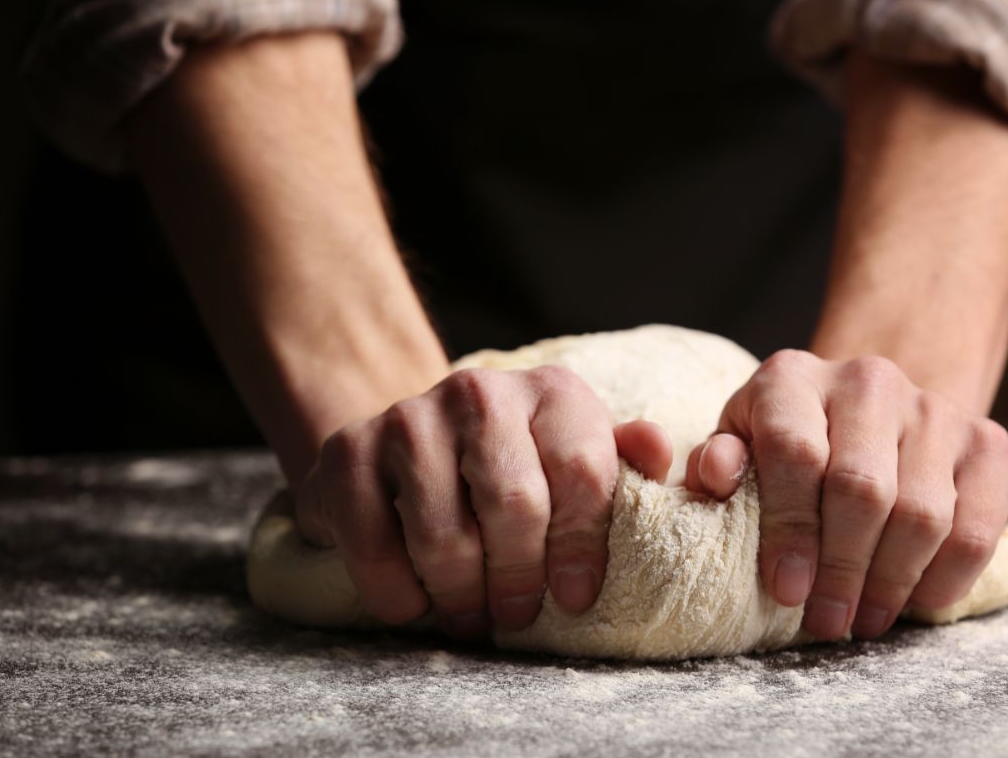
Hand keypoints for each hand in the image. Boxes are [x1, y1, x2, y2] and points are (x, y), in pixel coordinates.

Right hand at [292, 366, 672, 639]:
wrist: (403, 447)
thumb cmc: (510, 466)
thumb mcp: (572, 456)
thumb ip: (618, 460)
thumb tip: (660, 452)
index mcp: (551, 392)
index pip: (583, 474)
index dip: (583, 546)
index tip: (577, 598)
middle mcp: (480, 391)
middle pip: (515, 506)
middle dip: (518, 578)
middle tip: (517, 616)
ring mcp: (408, 418)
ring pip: (445, 535)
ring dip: (460, 594)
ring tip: (470, 617)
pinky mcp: (347, 453)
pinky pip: (375, 546)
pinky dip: (397, 593)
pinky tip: (413, 604)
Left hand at [685, 351, 1007, 640]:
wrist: (864, 409)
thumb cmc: (786, 440)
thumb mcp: (738, 444)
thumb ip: (718, 462)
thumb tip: (716, 474)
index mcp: (792, 378)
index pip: (795, 451)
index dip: (790, 529)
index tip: (786, 590)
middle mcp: (867, 380)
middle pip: (862, 488)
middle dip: (841, 569)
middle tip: (827, 620)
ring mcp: (933, 408)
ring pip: (923, 512)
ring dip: (891, 582)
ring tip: (864, 619)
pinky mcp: (986, 440)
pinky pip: (979, 524)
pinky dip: (949, 576)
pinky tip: (917, 602)